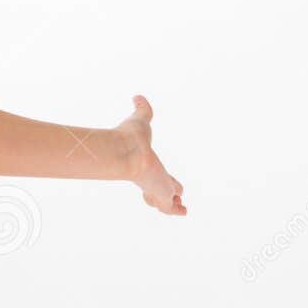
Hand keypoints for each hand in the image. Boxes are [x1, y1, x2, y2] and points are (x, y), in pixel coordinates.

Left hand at [114, 94, 185, 214]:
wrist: (125, 151)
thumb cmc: (130, 138)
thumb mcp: (140, 121)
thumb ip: (141, 110)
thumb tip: (137, 96)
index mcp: (146, 164)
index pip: (156, 173)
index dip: (161, 175)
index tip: (163, 178)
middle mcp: (150, 177)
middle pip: (160, 189)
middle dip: (166, 192)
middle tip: (174, 197)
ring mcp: (155, 188)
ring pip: (164, 201)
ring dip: (171, 203)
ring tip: (180, 208)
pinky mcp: (161, 195)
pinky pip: (169, 208)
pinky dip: (175, 210)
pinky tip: (182, 211)